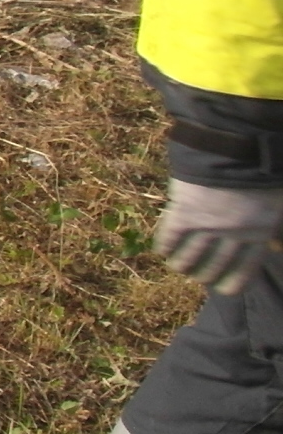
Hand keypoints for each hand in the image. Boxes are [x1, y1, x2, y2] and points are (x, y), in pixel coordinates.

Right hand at [155, 179, 282, 294]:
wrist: (235, 144)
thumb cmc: (264, 169)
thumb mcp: (279, 200)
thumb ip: (275, 225)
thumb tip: (275, 244)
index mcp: (258, 233)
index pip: (244, 270)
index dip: (232, 283)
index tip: (223, 289)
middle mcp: (232, 235)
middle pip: (215, 266)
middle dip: (205, 275)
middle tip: (199, 277)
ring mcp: (206, 224)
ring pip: (190, 257)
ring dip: (182, 265)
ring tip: (178, 266)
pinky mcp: (183, 212)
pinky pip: (170, 237)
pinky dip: (165, 246)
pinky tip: (162, 251)